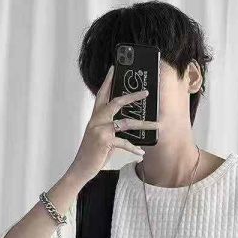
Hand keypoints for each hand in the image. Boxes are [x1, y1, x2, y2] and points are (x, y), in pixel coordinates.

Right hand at [67, 64, 160, 182]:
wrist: (81, 168)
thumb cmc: (92, 154)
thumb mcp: (100, 138)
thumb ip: (110, 129)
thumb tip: (126, 127)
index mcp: (95, 117)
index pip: (102, 95)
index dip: (107, 81)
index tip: (114, 68)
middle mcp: (96, 120)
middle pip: (116, 102)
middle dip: (132, 97)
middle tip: (146, 93)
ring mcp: (100, 130)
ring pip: (126, 122)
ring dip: (144, 124)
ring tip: (156, 125)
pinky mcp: (104, 141)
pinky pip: (124, 142)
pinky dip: (134, 148)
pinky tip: (141, 153)